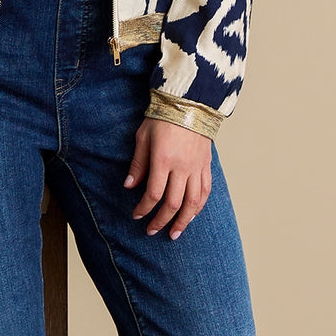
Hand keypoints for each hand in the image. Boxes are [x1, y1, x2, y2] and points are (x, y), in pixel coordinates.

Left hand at [124, 117, 211, 239]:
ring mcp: (197, 167)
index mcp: (163, 160)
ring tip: (175, 233)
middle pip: (173, 203)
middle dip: (161, 220)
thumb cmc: (162, 118)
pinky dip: (198, 207)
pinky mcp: (206, 165)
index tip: (136, 215)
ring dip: (183, 221)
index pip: (153, 194)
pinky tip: (191, 215)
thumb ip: (138, 164)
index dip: (143, 209)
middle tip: (151, 231)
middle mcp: (182, 167)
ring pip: (193, 202)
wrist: (190, 102)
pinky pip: (205, 191)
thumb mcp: (143, 137)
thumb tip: (129, 186)